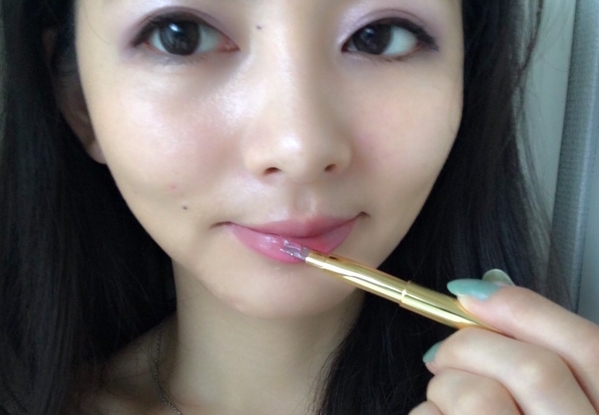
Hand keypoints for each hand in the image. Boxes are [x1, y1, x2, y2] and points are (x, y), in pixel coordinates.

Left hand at [409, 271, 598, 414]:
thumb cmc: (519, 414)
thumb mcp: (548, 396)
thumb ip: (533, 347)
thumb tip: (491, 284)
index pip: (589, 348)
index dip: (526, 309)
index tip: (469, 290)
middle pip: (534, 370)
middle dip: (470, 346)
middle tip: (439, 353)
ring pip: (478, 398)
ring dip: (444, 387)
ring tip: (441, 399)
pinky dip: (426, 413)